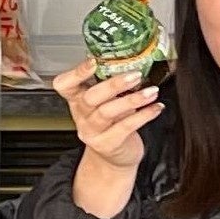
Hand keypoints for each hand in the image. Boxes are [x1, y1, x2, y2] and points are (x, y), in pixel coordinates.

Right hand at [49, 55, 162, 218]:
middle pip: (90, 98)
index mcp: (77, 99)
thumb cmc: (112, 123)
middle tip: (135, 75)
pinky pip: (125, 127)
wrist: (115, 156)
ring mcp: (92, 131)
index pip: (64, 84)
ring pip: (108, 112)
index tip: (93, 62)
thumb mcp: (105, 102)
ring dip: (133, 100)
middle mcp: (81, 115)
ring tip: (151, 92)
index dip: (76, 73)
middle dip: (113, 85)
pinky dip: (143, 115)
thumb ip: (110, 85)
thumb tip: (131, 62)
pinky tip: (155, 107)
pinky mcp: (108, 144)